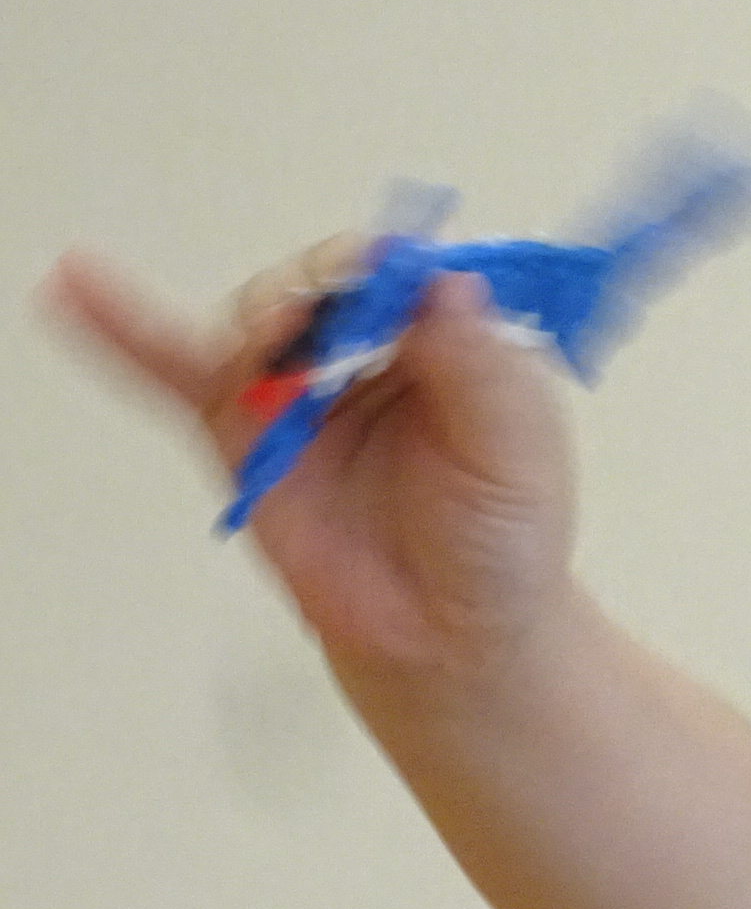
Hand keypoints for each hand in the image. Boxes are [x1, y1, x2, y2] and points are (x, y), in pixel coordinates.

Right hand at [43, 244, 576, 680]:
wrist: (448, 638)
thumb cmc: (502, 543)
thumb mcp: (517, 453)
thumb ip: (480, 368)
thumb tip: (445, 280)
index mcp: (451, 342)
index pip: (410, 275)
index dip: (391, 270)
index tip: (385, 281)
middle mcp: (373, 352)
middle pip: (327, 285)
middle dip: (317, 292)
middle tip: (311, 325)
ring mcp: (301, 390)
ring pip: (260, 324)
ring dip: (258, 323)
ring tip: (265, 350)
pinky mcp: (243, 433)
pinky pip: (175, 371)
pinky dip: (121, 328)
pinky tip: (74, 283)